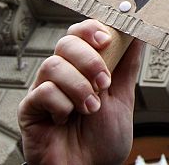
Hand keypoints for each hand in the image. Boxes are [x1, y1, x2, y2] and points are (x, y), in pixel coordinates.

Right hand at [18, 19, 143, 164]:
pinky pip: (42, 92)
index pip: (80, 33)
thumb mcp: (123, 97)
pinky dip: (62, 104)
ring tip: (91, 108)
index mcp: (82, 67)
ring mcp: (43, 90)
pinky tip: (67, 119)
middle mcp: (61, 74)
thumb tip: (138, 32)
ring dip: (79, 86)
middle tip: (103, 83)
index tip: (107, 40)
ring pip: (53, 65)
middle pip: (66, 42)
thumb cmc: (104, 139)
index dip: (91, 29)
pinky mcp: (29, 110)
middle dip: (89, 59)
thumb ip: (128, 65)